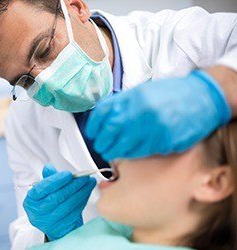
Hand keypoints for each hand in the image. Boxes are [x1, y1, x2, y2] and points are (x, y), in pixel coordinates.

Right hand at [23, 164, 95, 240]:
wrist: (55, 223)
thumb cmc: (49, 202)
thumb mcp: (46, 190)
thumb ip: (48, 178)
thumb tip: (49, 167)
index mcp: (31, 201)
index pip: (41, 189)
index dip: (55, 181)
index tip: (68, 174)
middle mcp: (37, 213)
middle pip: (56, 197)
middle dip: (72, 186)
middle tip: (84, 177)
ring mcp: (49, 222)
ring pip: (67, 205)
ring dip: (81, 192)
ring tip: (89, 182)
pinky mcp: (61, 228)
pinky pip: (74, 212)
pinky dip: (82, 201)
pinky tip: (87, 192)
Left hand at [86, 70, 230, 160]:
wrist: (202, 97)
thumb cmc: (171, 94)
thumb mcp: (142, 91)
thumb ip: (122, 104)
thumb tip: (102, 119)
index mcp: (132, 97)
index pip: (102, 114)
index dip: (93, 127)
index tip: (92, 133)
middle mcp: (140, 111)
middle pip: (109, 133)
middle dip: (102, 143)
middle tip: (101, 147)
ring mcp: (153, 128)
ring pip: (123, 147)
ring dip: (114, 153)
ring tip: (112, 153)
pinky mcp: (164, 141)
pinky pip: (142, 153)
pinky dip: (132, 154)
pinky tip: (130, 153)